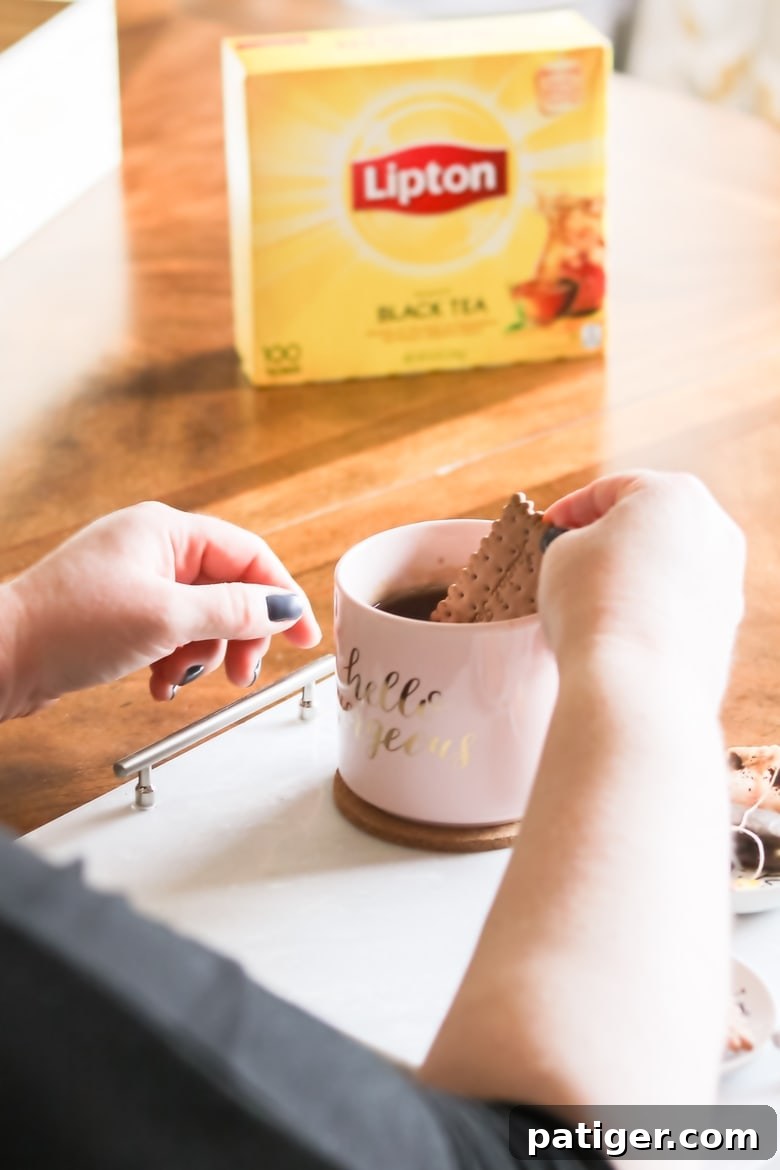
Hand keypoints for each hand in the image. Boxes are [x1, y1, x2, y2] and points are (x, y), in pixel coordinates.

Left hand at [1, 502, 321, 716]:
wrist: (0, 657)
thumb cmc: (67, 625)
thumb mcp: (166, 617)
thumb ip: (233, 611)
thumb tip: (283, 607)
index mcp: (167, 531)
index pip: (248, 555)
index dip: (281, 596)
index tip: (303, 635)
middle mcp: (154, 549)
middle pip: (227, 590)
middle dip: (238, 636)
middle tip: (241, 674)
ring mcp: (136, 580)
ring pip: (201, 618)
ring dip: (201, 655)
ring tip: (179, 682)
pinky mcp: (121, 612)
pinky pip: (171, 633)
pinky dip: (174, 660)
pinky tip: (158, 682)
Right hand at [539, 470, 744, 699]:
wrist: (634, 684)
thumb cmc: (593, 605)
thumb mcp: (561, 552)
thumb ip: (577, 538)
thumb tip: (590, 552)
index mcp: (677, 494)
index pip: (612, 489)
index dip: (569, 508)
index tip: (546, 531)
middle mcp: (716, 530)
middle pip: (650, 523)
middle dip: (607, 537)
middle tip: (568, 556)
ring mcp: (728, 581)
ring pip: (669, 565)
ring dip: (632, 573)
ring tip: (590, 597)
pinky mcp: (726, 627)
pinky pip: (679, 605)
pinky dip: (651, 607)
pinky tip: (618, 627)